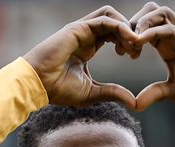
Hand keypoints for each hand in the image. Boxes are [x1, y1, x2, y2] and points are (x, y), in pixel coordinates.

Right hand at [23, 6, 139, 108]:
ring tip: (135, 43)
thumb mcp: (92, 94)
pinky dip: (120, 26)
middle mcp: (85, 35)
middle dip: (130, 33)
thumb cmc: (58, 90)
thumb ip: (113, 93)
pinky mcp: (78, 28)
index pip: (113, 35)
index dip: (128, 42)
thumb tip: (134, 102)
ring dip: (127, 27)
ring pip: (111, 15)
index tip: (134, 56)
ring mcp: (81, 30)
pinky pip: (105, 20)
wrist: (38, 85)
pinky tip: (130, 39)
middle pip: (115, 23)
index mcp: (88, 47)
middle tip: (137, 51)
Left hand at [129, 2, 174, 110]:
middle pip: (148, 12)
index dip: (128, 37)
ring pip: (158, 11)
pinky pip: (169, 26)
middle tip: (124, 47)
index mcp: (167, 45)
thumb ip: (155, 94)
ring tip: (131, 43)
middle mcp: (174, 35)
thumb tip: (135, 104)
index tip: (122, 54)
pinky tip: (140, 43)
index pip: (143, 28)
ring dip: (141, 23)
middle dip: (131, 25)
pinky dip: (152, 31)